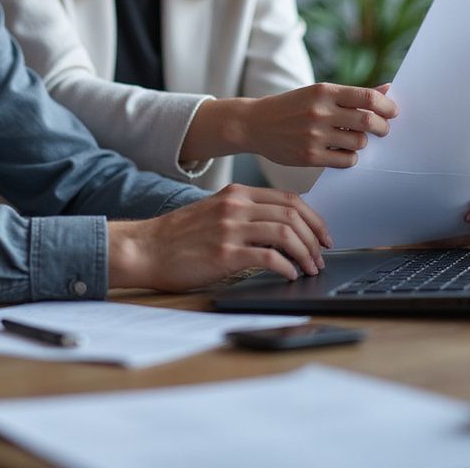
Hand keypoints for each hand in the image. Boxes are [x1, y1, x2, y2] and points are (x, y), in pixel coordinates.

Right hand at [107, 184, 332, 290]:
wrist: (146, 248)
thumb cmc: (179, 237)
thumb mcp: (214, 212)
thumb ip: (243, 215)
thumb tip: (280, 231)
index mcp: (236, 194)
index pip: (289, 198)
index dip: (313, 218)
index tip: (323, 236)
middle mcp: (236, 206)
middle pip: (292, 214)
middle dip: (314, 238)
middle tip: (321, 257)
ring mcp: (230, 228)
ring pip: (285, 233)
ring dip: (305, 253)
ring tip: (310, 269)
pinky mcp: (225, 254)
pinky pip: (269, 257)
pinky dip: (286, 267)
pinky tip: (289, 276)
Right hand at [183, 83, 396, 168]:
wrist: (254, 124)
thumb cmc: (291, 107)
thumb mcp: (317, 93)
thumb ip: (351, 94)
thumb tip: (387, 89)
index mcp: (323, 91)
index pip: (367, 97)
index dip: (387, 106)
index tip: (391, 112)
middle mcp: (319, 111)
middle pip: (369, 121)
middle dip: (382, 127)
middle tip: (382, 130)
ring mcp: (314, 135)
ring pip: (360, 143)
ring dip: (363, 142)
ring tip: (353, 139)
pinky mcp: (310, 156)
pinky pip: (346, 161)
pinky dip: (350, 157)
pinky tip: (341, 152)